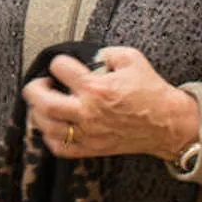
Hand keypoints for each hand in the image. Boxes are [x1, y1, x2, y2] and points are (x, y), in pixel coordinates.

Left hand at [21, 46, 199, 162]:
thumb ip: (105, 52)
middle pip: (43, 103)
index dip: (59, 63)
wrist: (167, 123)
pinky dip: (49, 137)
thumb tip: (89, 57)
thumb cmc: (150, 91)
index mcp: (96, 88)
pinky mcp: (91, 148)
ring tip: (44, 104)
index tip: (63, 65)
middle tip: (39, 84)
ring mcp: (88, 133)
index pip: (59, 68)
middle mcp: (88, 112)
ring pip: (47, 127)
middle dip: (33, 89)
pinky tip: (52, 126)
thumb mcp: (131, 58)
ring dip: (38, 113)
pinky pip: (59, 148)